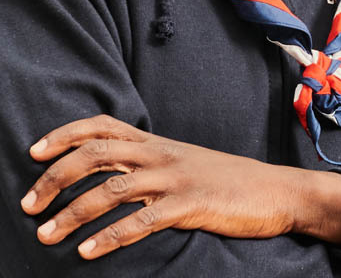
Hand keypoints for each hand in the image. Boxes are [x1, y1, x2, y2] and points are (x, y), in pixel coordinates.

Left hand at [20, 115, 340, 258]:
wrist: (274, 190)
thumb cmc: (225, 181)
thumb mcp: (184, 163)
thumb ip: (148, 164)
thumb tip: (105, 177)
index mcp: (158, 143)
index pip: (104, 126)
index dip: (66, 134)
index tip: (35, 152)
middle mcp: (162, 154)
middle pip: (98, 154)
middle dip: (56, 177)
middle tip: (29, 204)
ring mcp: (177, 178)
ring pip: (113, 188)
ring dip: (73, 212)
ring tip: (47, 234)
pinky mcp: (191, 204)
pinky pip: (142, 221)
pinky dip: (110, 237)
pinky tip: (88, 252)